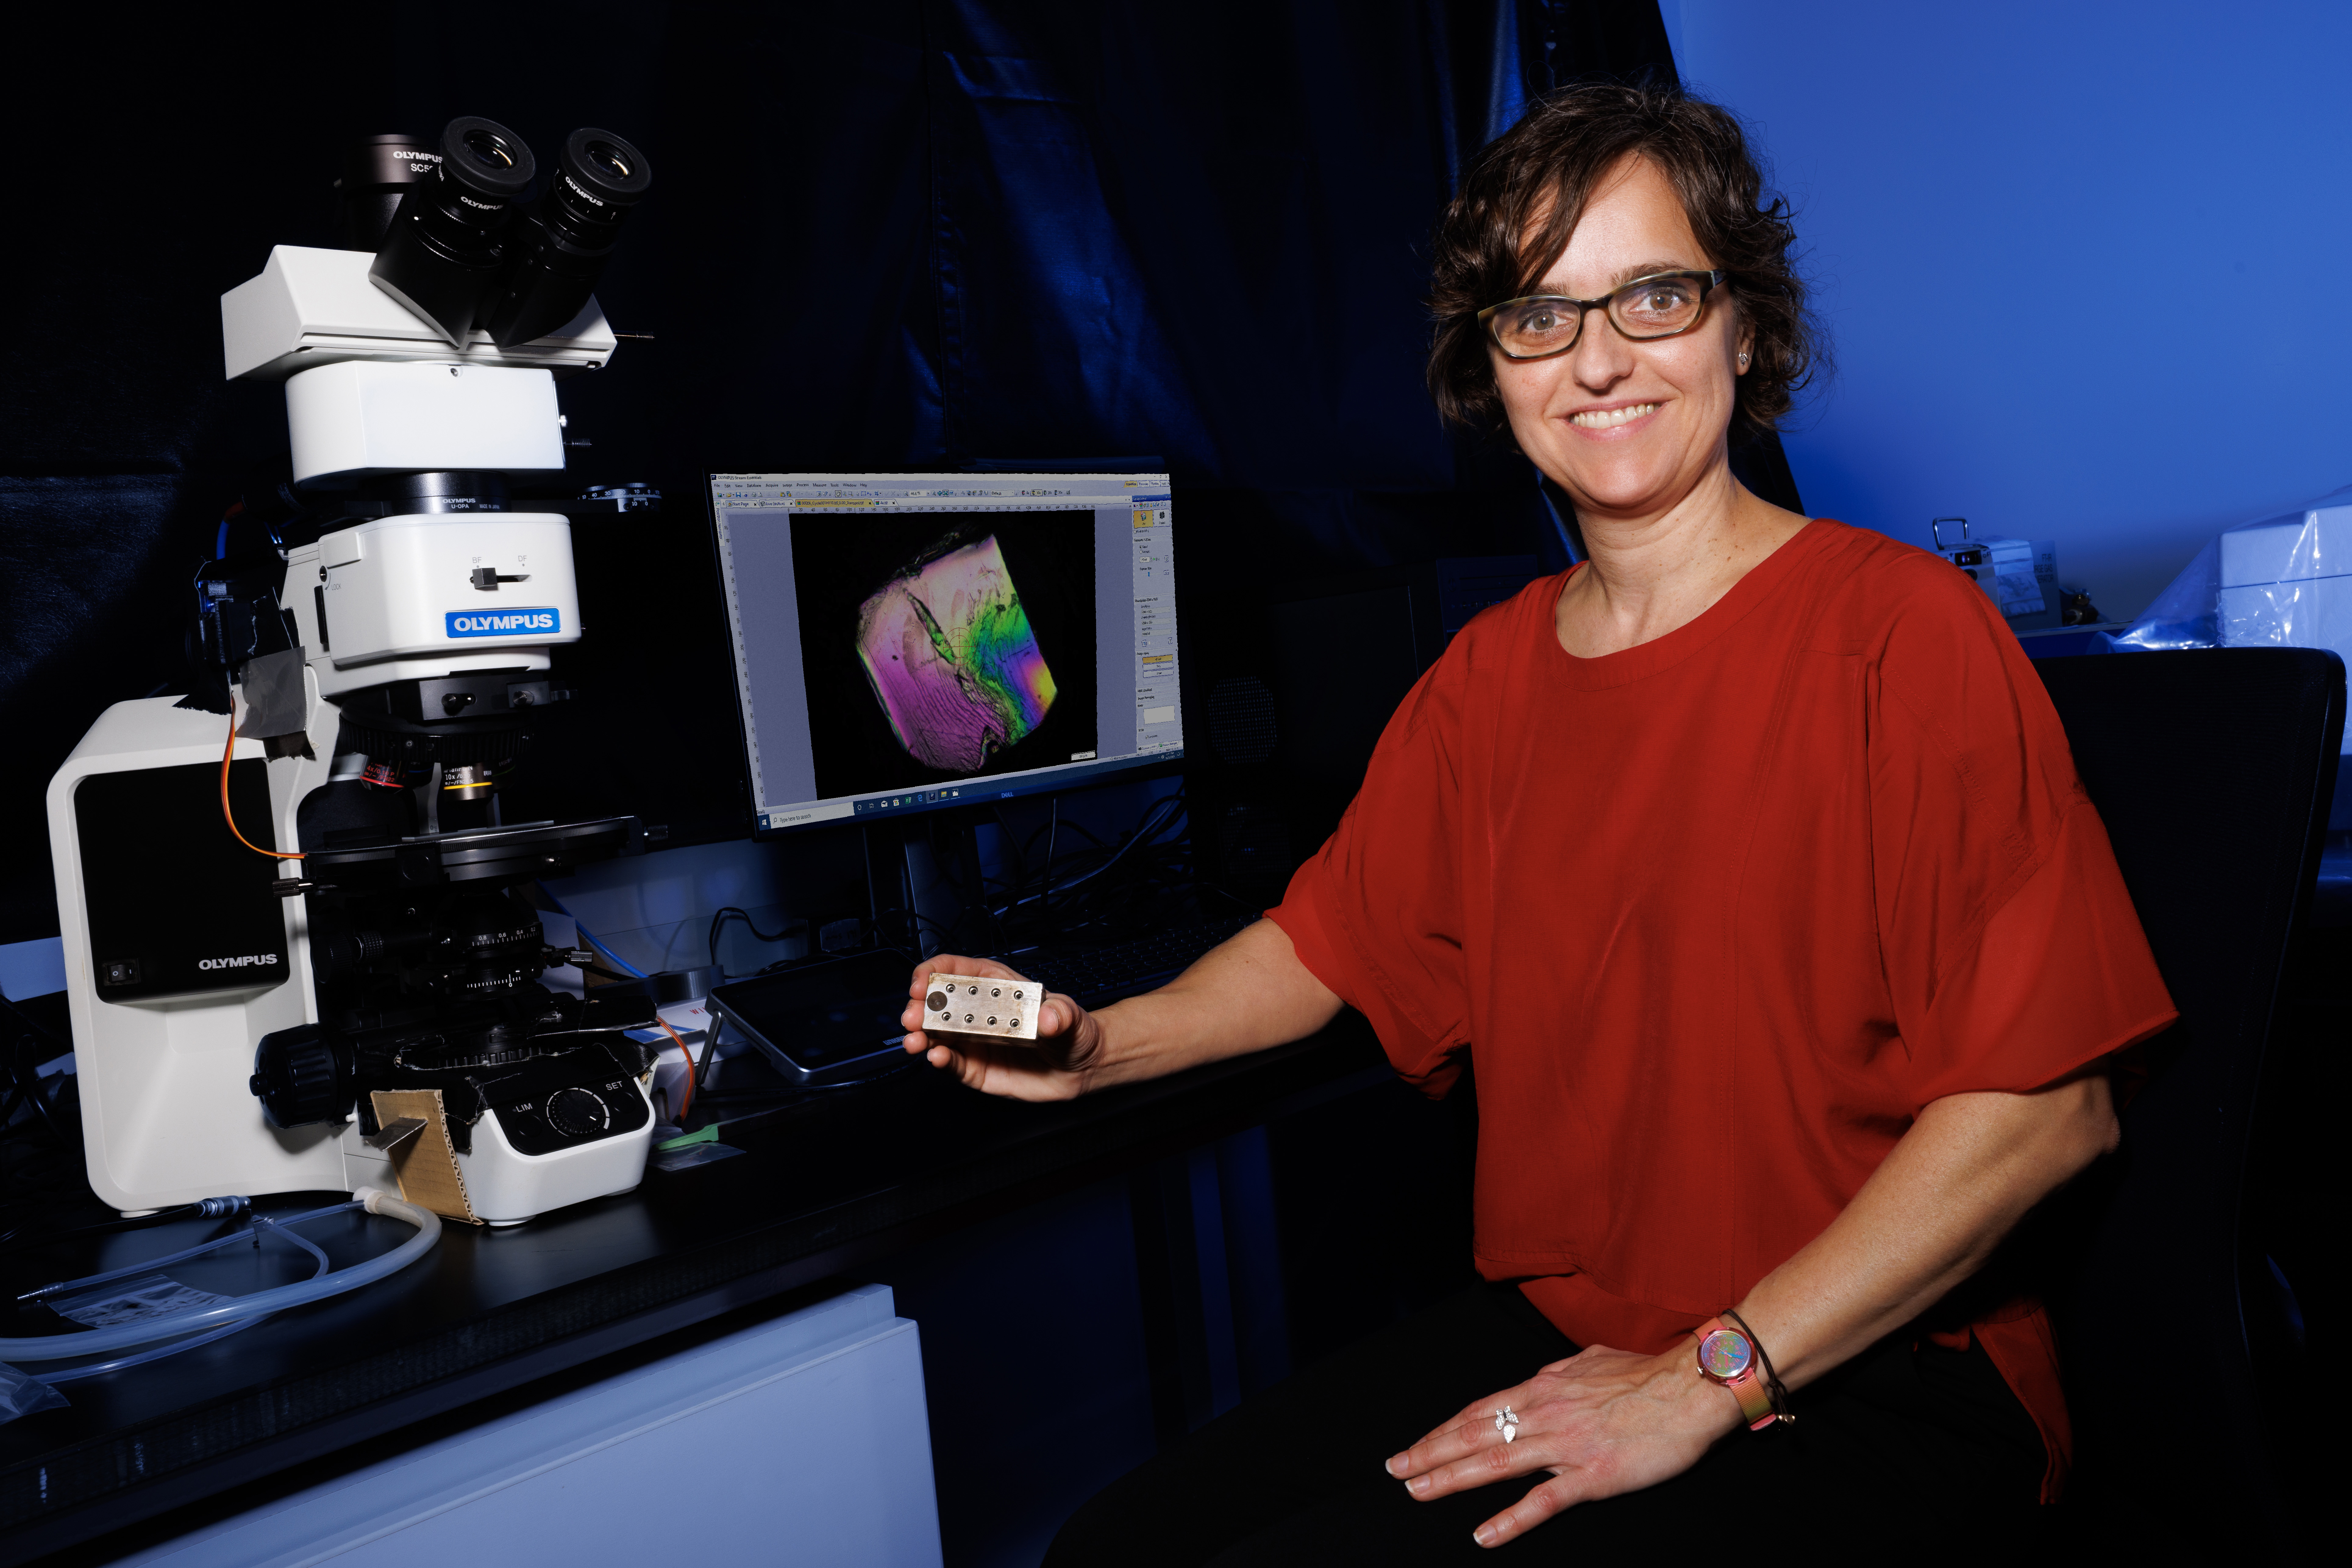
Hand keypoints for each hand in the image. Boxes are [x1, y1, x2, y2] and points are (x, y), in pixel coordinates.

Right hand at [900, 954, 1103, 1100]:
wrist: (1081, 1068)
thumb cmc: (1071, 1031)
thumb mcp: (1069, 1017)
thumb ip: (1060, 1014)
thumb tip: (1049, 1018)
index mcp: (995, 986)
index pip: (956, 970)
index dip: (934, 972)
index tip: (922, 982)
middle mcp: (978, 1012)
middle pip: (939, 1003)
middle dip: (919, 1006)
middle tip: (912, 1016)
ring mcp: (974, 1040)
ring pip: (937, 1034)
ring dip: (921, 1035)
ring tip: (916, 1041)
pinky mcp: (976, 1067)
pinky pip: (953, 1063)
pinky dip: (941, 1060)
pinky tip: (937, 1057)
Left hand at [1383, 1343, 1738, 1547]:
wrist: (1691, 1386)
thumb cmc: (1647, 1373)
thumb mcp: (1591, 1360)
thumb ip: (1561, 1372)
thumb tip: (1543, 1375)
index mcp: (1543, 1387)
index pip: (1479, 1409)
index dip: (1443, 1428)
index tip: (1416, 1443)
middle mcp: (1545, 1413)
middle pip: (1475, 1434)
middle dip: (1431, 1452)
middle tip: (1396, 1469)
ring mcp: (1566, 1445)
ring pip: (1495, 1463)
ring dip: (1451, 1478)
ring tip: (1417, 1491)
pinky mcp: (1592, 1476)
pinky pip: (1542, 1502)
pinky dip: (1509, 1520)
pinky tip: (1483, 1535)